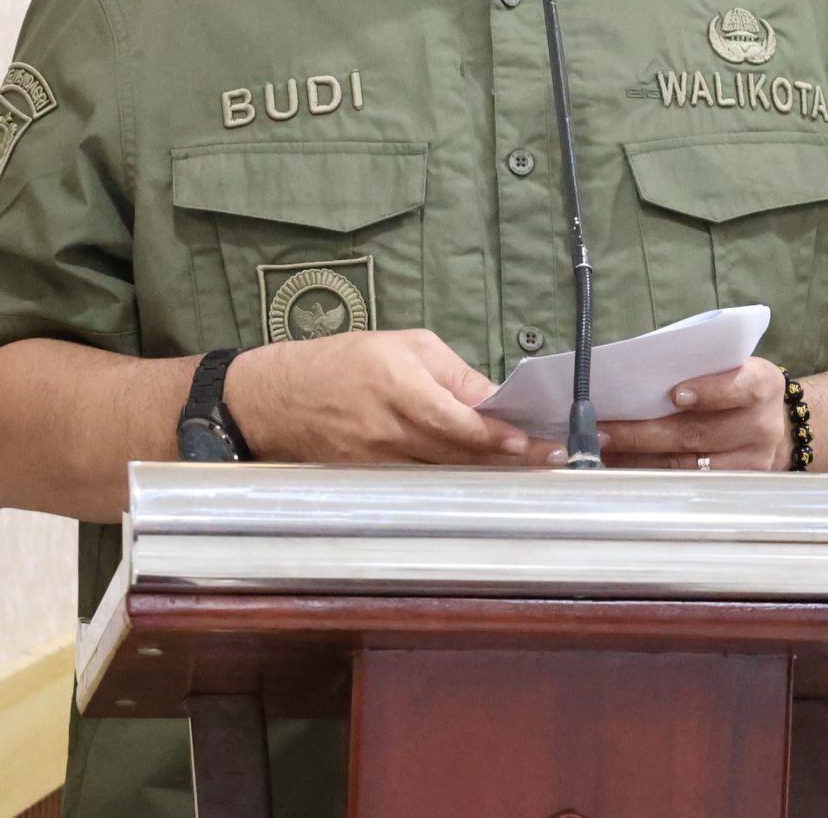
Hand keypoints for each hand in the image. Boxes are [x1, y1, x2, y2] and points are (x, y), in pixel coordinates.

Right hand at [223, 330, 533, 465]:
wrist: (276, 400)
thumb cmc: (343, 362)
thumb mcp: (403, 346)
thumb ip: (453, 374)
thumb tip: (496, 399)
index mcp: (398, 388)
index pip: (457, 421)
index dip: (497, 436)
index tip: (532, 443)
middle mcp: (390, 432)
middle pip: (460, 454)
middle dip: (508, 458)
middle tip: (551, 459)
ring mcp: (381, 464)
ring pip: (447, 474)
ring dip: (488, 472)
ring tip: (529, 468)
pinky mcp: (374, 482)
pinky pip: (425, 483)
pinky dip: (455, 480)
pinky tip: (481, 477)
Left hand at [594, 358, 789, 471]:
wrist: (780, 423)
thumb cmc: (738, 386)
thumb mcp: (732, 366)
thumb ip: (698, 367)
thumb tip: (635, 376)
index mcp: (763, 384)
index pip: (741, 386)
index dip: (710, 391)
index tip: (675, 395)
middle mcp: (762, 425)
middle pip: (700, 432)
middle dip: (645, 433)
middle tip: (604, 431)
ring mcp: (753, 460)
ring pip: (689, 463)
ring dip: (641, 458)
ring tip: (605, 450)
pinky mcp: (737, 484)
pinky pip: (689, 482)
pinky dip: (654, 473)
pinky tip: (626, 466)